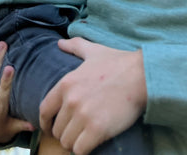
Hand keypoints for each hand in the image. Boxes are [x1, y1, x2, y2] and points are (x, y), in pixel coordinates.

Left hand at [39, 38, 146, 154]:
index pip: (44, 110)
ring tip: (84, 138)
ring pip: (67, 142)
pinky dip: (84, 150)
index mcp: (66, 83)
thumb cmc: (119, 63)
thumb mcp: (94, 51)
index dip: (46, 122)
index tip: (51, 128)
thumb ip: (75, 46)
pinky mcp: (97, 129)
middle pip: (57, 130)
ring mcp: (83, 116)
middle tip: (77, 131)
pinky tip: (92, 143)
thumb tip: (60, 43)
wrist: (142, 75)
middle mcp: (71, 100)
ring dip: (75, 142)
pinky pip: (80, 150)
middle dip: (66, 132)